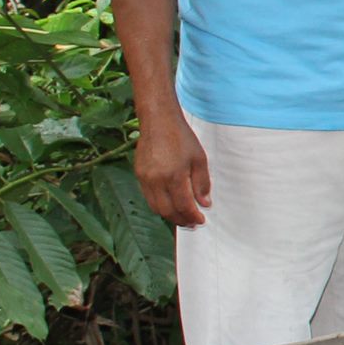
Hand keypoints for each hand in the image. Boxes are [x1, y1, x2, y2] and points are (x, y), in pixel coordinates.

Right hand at [135, 107, 210, 229]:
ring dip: (169, 215)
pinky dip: (159, 205)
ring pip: (156, 207)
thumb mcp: (199, 159)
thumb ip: (202, 183)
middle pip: (168, 211)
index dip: (193, 216)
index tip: (201, 220)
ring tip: (182, 217)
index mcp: (174, 176)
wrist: (158, 121)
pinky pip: (148, 197)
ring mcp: (145, 178)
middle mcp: (156, 180)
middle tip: (192, 223)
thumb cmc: (180, 137)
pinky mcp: (138, 175)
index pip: (184, 206)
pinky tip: (170, 204)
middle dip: (181, 220)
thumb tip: (204, 203)